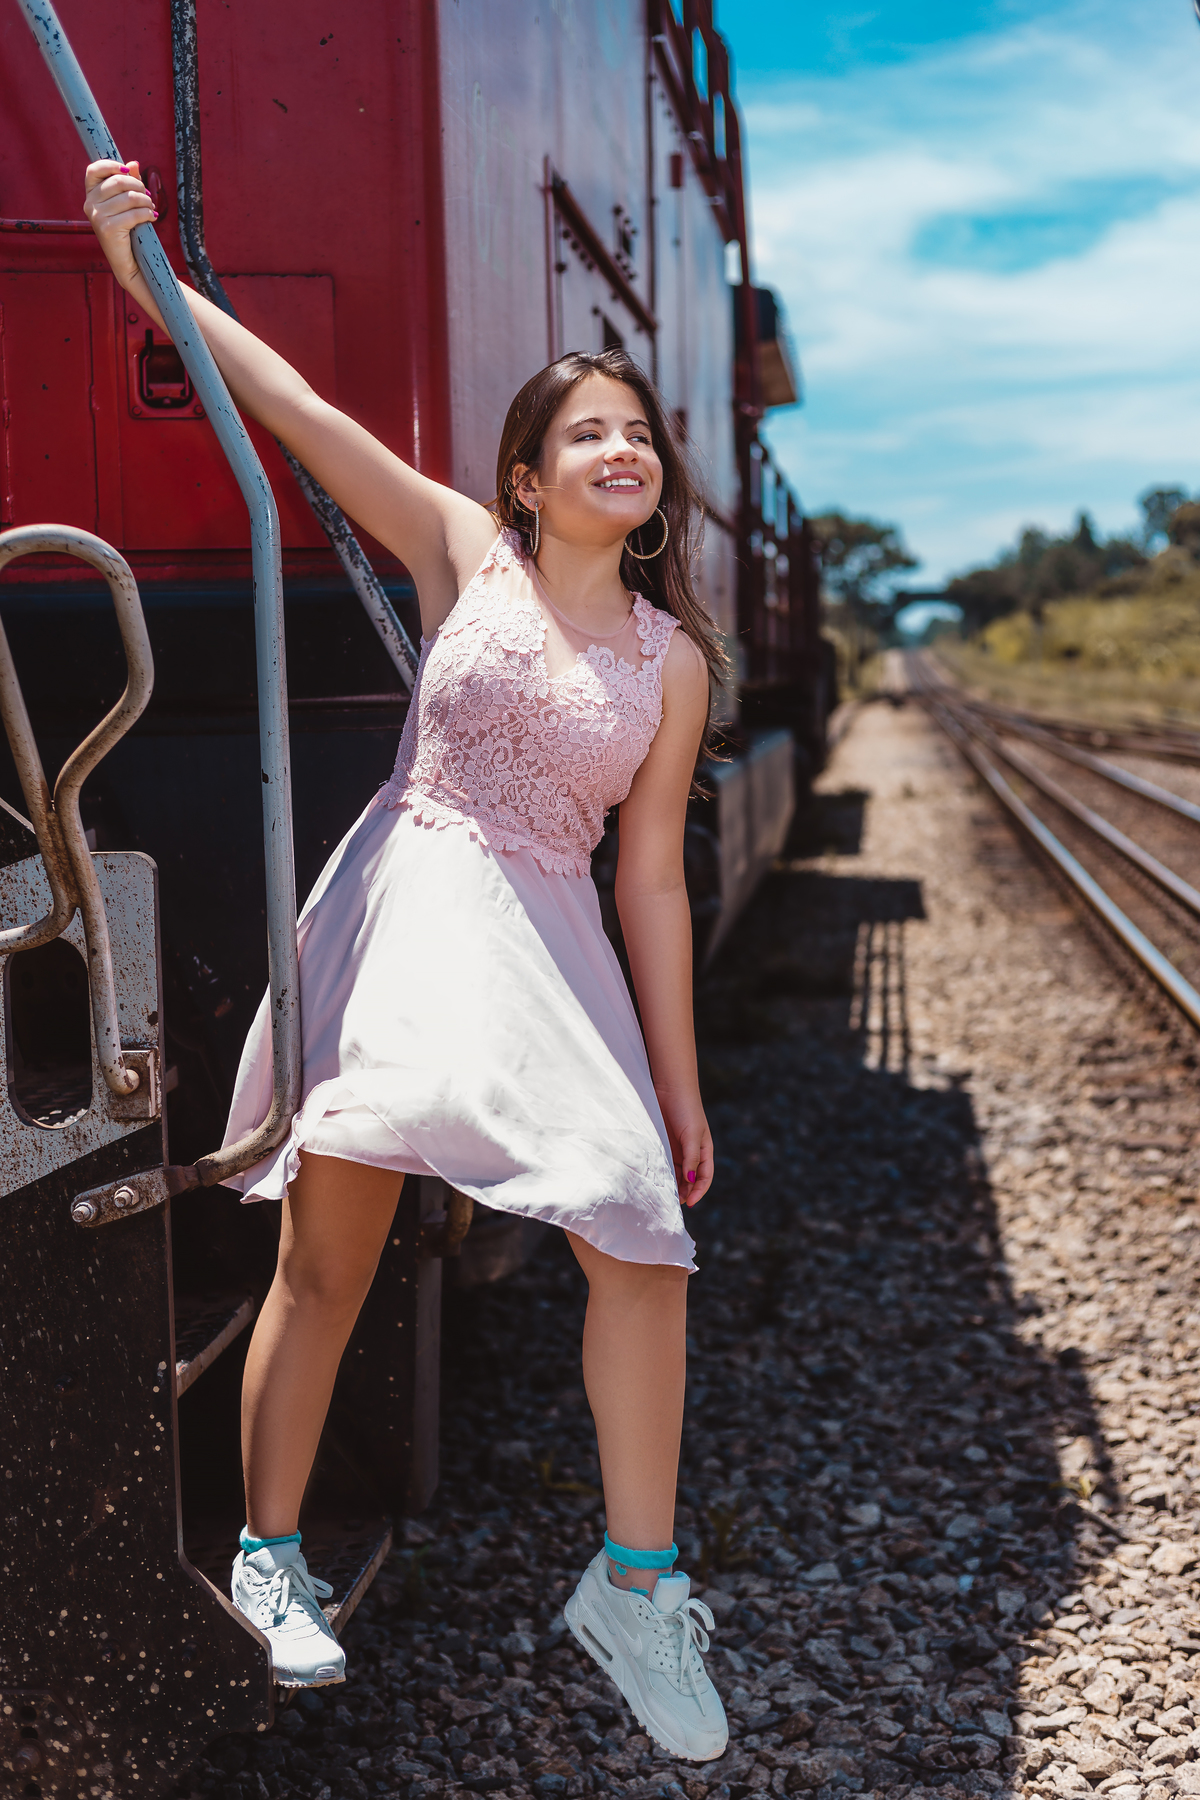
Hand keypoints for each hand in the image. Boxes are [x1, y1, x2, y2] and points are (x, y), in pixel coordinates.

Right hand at [83, 159, 155, 288]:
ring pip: (128, 197)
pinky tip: (151, 217)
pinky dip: (147, 213)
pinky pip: (133, 213)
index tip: (128, 171)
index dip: (111, 164)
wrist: (128, 263)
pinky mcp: (107, 228)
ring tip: (151, 207)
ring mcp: (97, 217)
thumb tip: (133, 163)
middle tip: (148, 196)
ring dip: (145, 201)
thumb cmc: (128, 231)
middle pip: (117, 181)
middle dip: (138, 186)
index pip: (94, 169)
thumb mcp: (126, 204)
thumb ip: (127, 183)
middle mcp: (89, 204)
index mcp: (90, 195)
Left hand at [656, 1088, 713, 1208]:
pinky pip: (665, 1164)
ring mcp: (678, 1149)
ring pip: (677, 1174)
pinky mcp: (665, 1145)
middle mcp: (692, 1153)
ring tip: (665, 1195)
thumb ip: (691, 1158)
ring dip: (673, 1185)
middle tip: (674, 1202)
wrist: (670, 1089)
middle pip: (690, 1179)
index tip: (690, 1202)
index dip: (699, 1191)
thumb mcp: (692, 1135)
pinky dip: (664, 1174)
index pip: (704, 1177)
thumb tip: (689, 1179)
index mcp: (704, 1151)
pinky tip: (657, 1180)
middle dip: (685, 1191)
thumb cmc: (686, 1110)